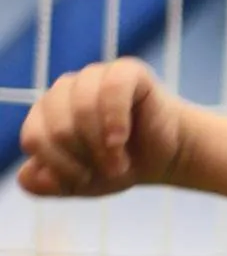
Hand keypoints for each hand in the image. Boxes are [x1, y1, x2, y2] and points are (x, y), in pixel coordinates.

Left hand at [19, 59, 191, 197]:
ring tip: (121, 164)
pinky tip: (121, 140)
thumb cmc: (124, 166)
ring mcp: (94, 76)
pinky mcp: (125, 71)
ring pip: (81, 110)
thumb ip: (47, 184)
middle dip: (84, 157)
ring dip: (102, 146)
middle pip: (57, 126)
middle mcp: (65, 88)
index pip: (34, 137)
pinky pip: (110, 91)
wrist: (171, 157)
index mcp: (47, 111)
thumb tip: (26, 178)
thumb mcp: (82, 182)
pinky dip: (114, 120)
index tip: (85, 180)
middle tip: (111, 172)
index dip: (58, 166)